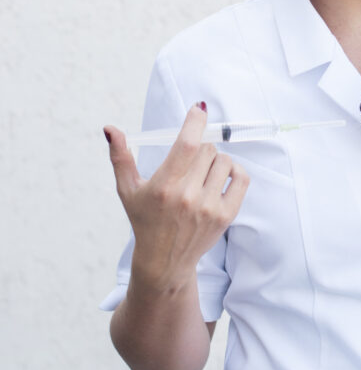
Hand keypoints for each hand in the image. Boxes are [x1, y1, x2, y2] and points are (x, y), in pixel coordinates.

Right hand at [104, 104, 248, 294]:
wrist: (164, 260)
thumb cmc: (144, 219)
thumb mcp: (127, 189)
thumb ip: (120, 157)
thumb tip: (110, 128)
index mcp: (164, 186)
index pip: (187, 144)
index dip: (195, 121)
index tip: (199, 109)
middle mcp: (187, 197)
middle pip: (207, 148)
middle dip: (199, 147)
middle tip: (189, 161)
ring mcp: (209, 207)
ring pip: (224, 160)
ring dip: (214, 160)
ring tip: (201, 173)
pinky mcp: (226, 215)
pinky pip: (241, 177)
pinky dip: (233, 170)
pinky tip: (219, 176)